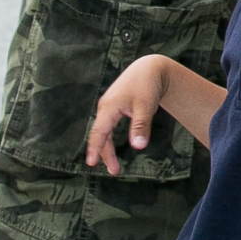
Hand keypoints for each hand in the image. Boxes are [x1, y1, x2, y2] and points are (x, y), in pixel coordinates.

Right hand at [87, 56, 169, 176]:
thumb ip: (141, 126)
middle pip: (100, 135)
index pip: (99, 132)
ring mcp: (108, 106)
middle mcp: (105, 107)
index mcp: (109, 107)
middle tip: (114, 171)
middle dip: (104, 154)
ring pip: (103, 131)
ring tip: (114, 166)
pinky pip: (107, 126)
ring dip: (107, 149)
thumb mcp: (146, 107)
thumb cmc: (148, 86)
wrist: (150, 68)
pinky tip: (112, 149)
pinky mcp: (114, 106)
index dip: (94, 148)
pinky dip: (108, 139)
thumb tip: (139, 147)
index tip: (91, 164)